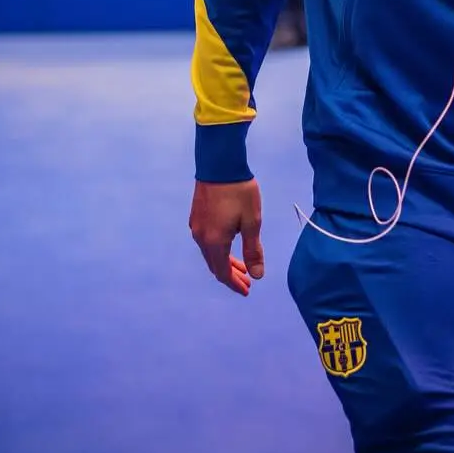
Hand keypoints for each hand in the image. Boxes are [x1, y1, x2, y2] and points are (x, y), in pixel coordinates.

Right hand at [189, 179, 264, 296]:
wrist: (219, 162)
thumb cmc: (239, 192)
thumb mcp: (252, 222)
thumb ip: (253, 250)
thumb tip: (257, 275)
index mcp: (214, 242)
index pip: (223, 272)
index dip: (235, 284)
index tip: (248, 290)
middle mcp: (201, 238)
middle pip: (215, 265)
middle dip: (231, 275)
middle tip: (248, 282)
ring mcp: (196, 226)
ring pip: (210, 253)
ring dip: (225, 262)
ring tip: (242, 267)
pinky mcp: (196, 216)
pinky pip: (206, 242)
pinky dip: (219, 250)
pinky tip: (228, 246)